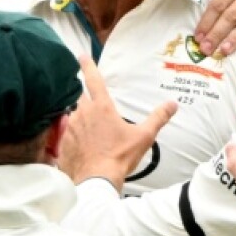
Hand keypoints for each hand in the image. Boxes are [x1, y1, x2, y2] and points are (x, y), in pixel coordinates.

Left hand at [58, 56, 176, 189]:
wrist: (96, 181)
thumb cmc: (120, 157)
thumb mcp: (144, 137)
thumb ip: (158, 118)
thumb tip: (172, 104)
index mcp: (101, 108)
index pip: (93, 80)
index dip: (88, 65)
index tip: (81, 55)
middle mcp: (82, 113)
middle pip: (79, 97)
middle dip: (83, 96)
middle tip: (90, 104)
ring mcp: (70, 128)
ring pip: (71, 115)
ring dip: (78, 118)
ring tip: (87, 130)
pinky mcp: (62, 142)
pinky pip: (64, 133)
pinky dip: (71, 136)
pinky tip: (78, 145)